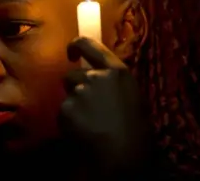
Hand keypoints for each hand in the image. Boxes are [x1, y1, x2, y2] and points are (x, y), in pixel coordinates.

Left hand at [59, 37, 150, 176]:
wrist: (123, 155)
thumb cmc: (137, 130)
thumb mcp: (133, 97)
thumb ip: (113, 83)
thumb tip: (102, 80)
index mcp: (116, 71)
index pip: (89, 44)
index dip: (76, 46)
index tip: (72, 54)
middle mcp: (95, 76)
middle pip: (72, 75)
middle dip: (76, 88)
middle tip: (88, 107)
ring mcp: (78, 92)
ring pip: (68, 95)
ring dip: (74, 105)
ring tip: (88, 123)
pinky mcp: (66, 110)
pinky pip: (63, 113)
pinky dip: (69, 122)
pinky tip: (82, 133)